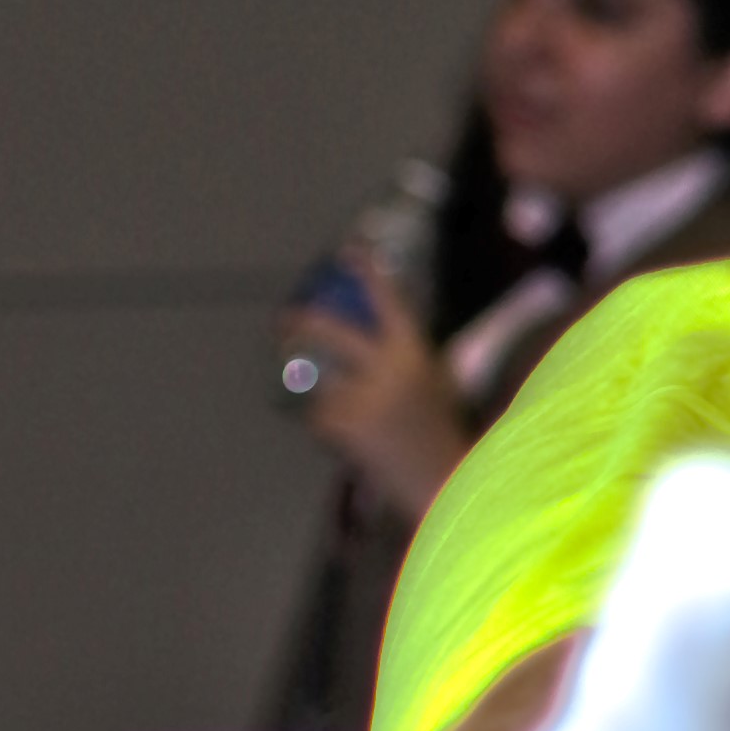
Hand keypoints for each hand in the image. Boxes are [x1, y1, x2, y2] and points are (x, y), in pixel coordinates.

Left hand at [284, 259, 471, 510]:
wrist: (444, 481)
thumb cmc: (442, 432)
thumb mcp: (434, 382)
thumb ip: (403, 358)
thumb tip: (370, 336)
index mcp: (416, 352)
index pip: (390, 303)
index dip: (370, 274)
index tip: (351, 249)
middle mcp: (390, 367)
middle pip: (334, 333)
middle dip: (305, 324)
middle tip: (285, 320)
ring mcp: (365, 396)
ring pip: (324, 383)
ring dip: (328, 398)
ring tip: (353, 419)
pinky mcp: (347, 425)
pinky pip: (321, 414)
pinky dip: (328, 426)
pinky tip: (352, 441)